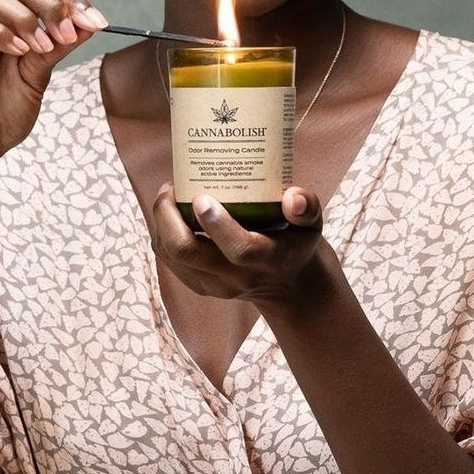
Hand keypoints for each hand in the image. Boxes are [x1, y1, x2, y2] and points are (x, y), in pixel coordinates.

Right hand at [0, 0, 106, 179]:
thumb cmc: (1, 115)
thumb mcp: (38, 77)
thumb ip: (58, 48)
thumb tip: (90, 23)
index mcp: (6, 21)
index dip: (70, 0)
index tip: (98, 22)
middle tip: (68, 31)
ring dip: (24, 15)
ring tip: (41, 46)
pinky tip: (19, 52)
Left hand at [151, 184, 329, 306]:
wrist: (287, 283)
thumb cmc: (297, 241)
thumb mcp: (312, 223)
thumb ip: (307, 207)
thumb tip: (292, 197)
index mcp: (268, 260)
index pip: (239, 248)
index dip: (216, 223)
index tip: (201, 196)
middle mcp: (237, 277)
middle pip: (188, 252)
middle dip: (168, 217)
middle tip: (172, 188)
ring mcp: (214, 285)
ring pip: (171, 255)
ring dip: (161, 221)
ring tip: (169, 194)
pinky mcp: (199, 285)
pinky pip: (168, 259)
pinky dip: (162, 232)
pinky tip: (169, 211)